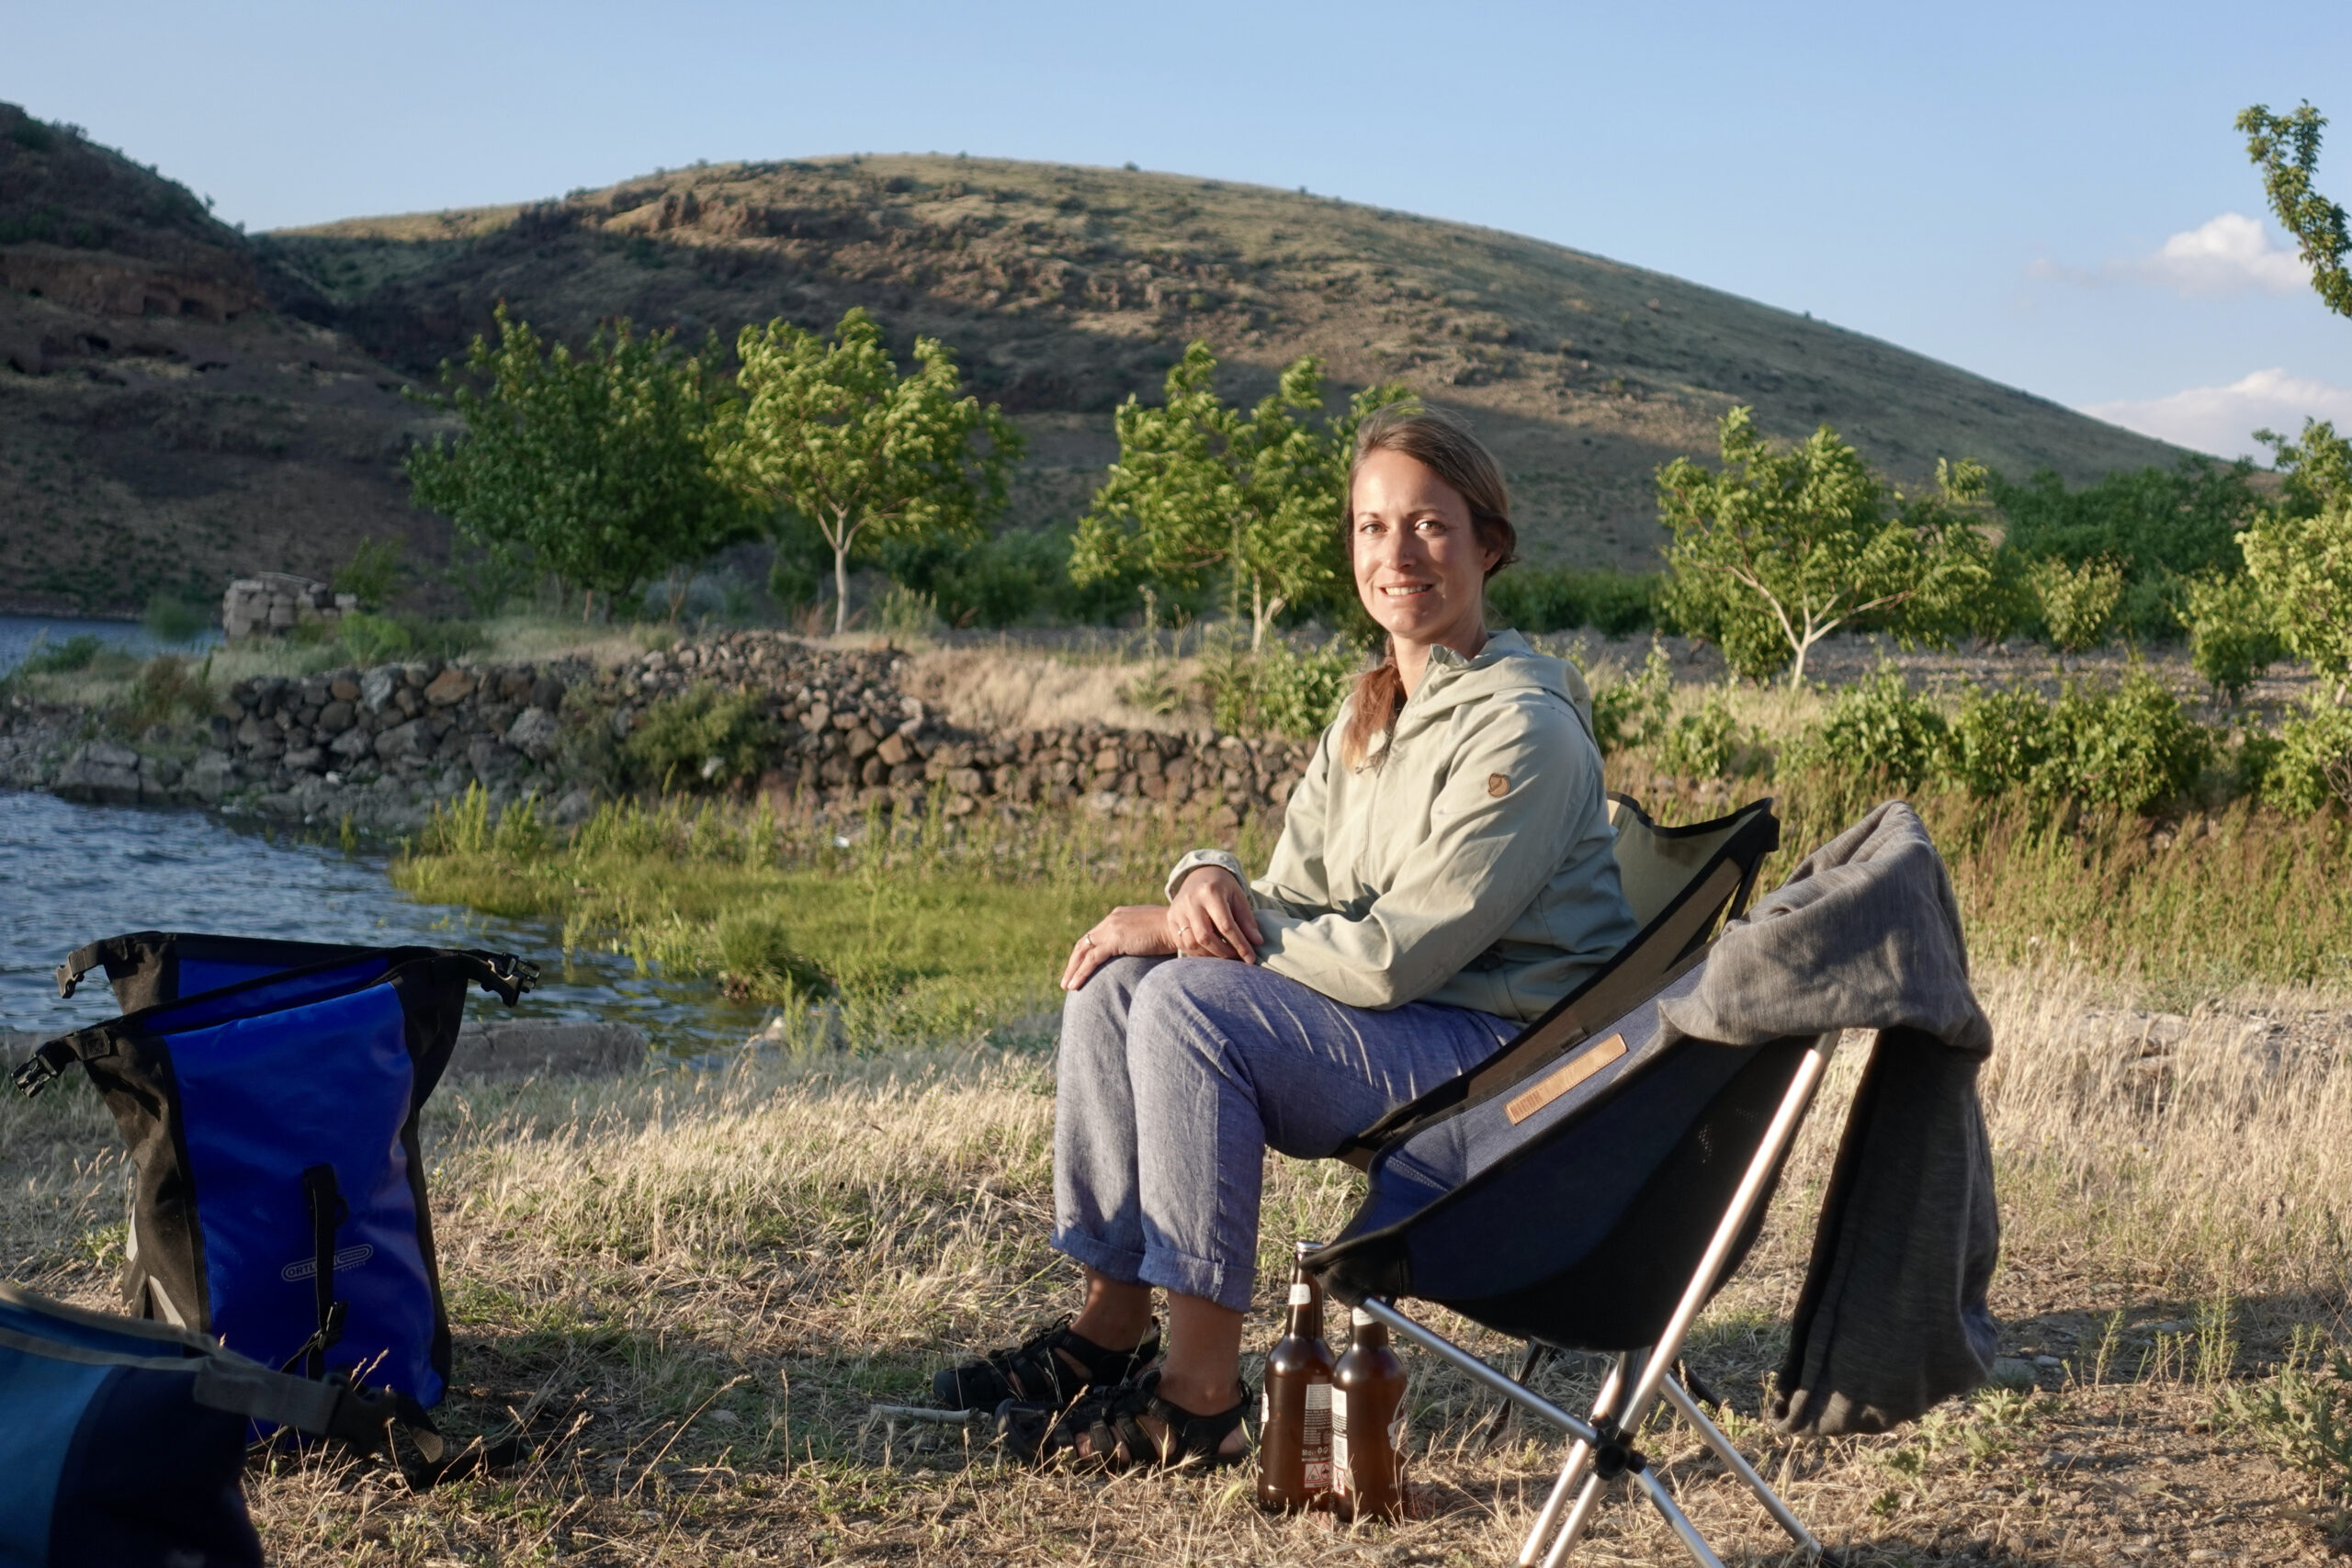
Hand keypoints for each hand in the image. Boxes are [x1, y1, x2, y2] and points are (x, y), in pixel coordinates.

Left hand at [1061, 905, 1176, 991]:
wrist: (1181, 927)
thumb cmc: (1173, 933)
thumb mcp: (1152, 934)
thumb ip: (1141, 940)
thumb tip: (1142, 953)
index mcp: (1119, 917)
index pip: (1096, 935)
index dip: (1086, 953)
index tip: (1080, 967)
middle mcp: (1112, 919)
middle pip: (1085, 942)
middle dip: (1074, 962)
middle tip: (1067, 979)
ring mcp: (1112, 928)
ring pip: (1083, 951)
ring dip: (1073, 970)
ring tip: (1067, 987)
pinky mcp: (1115, 940)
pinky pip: (1092, 959)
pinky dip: (1081, 973)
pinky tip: (1074, 986)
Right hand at [1167, 866, 1261, 964]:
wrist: (1198, 875)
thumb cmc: (1223, 888)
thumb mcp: (1238, 898)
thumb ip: (1247, 920)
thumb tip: (1257, 942)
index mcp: (1210, 892)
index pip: (1226, 926)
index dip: (1240, 945)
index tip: (1250, 958)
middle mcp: (1191, 901)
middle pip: (1206, 937)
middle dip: (1224, 952)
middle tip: (1237, 958)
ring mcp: (1178, 910)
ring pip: (1192, 943)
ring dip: (1210, 955)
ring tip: (1224, 955)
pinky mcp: (1171, 918)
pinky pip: (1182, 943)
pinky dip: (1197, 953)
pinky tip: (1210, 952)